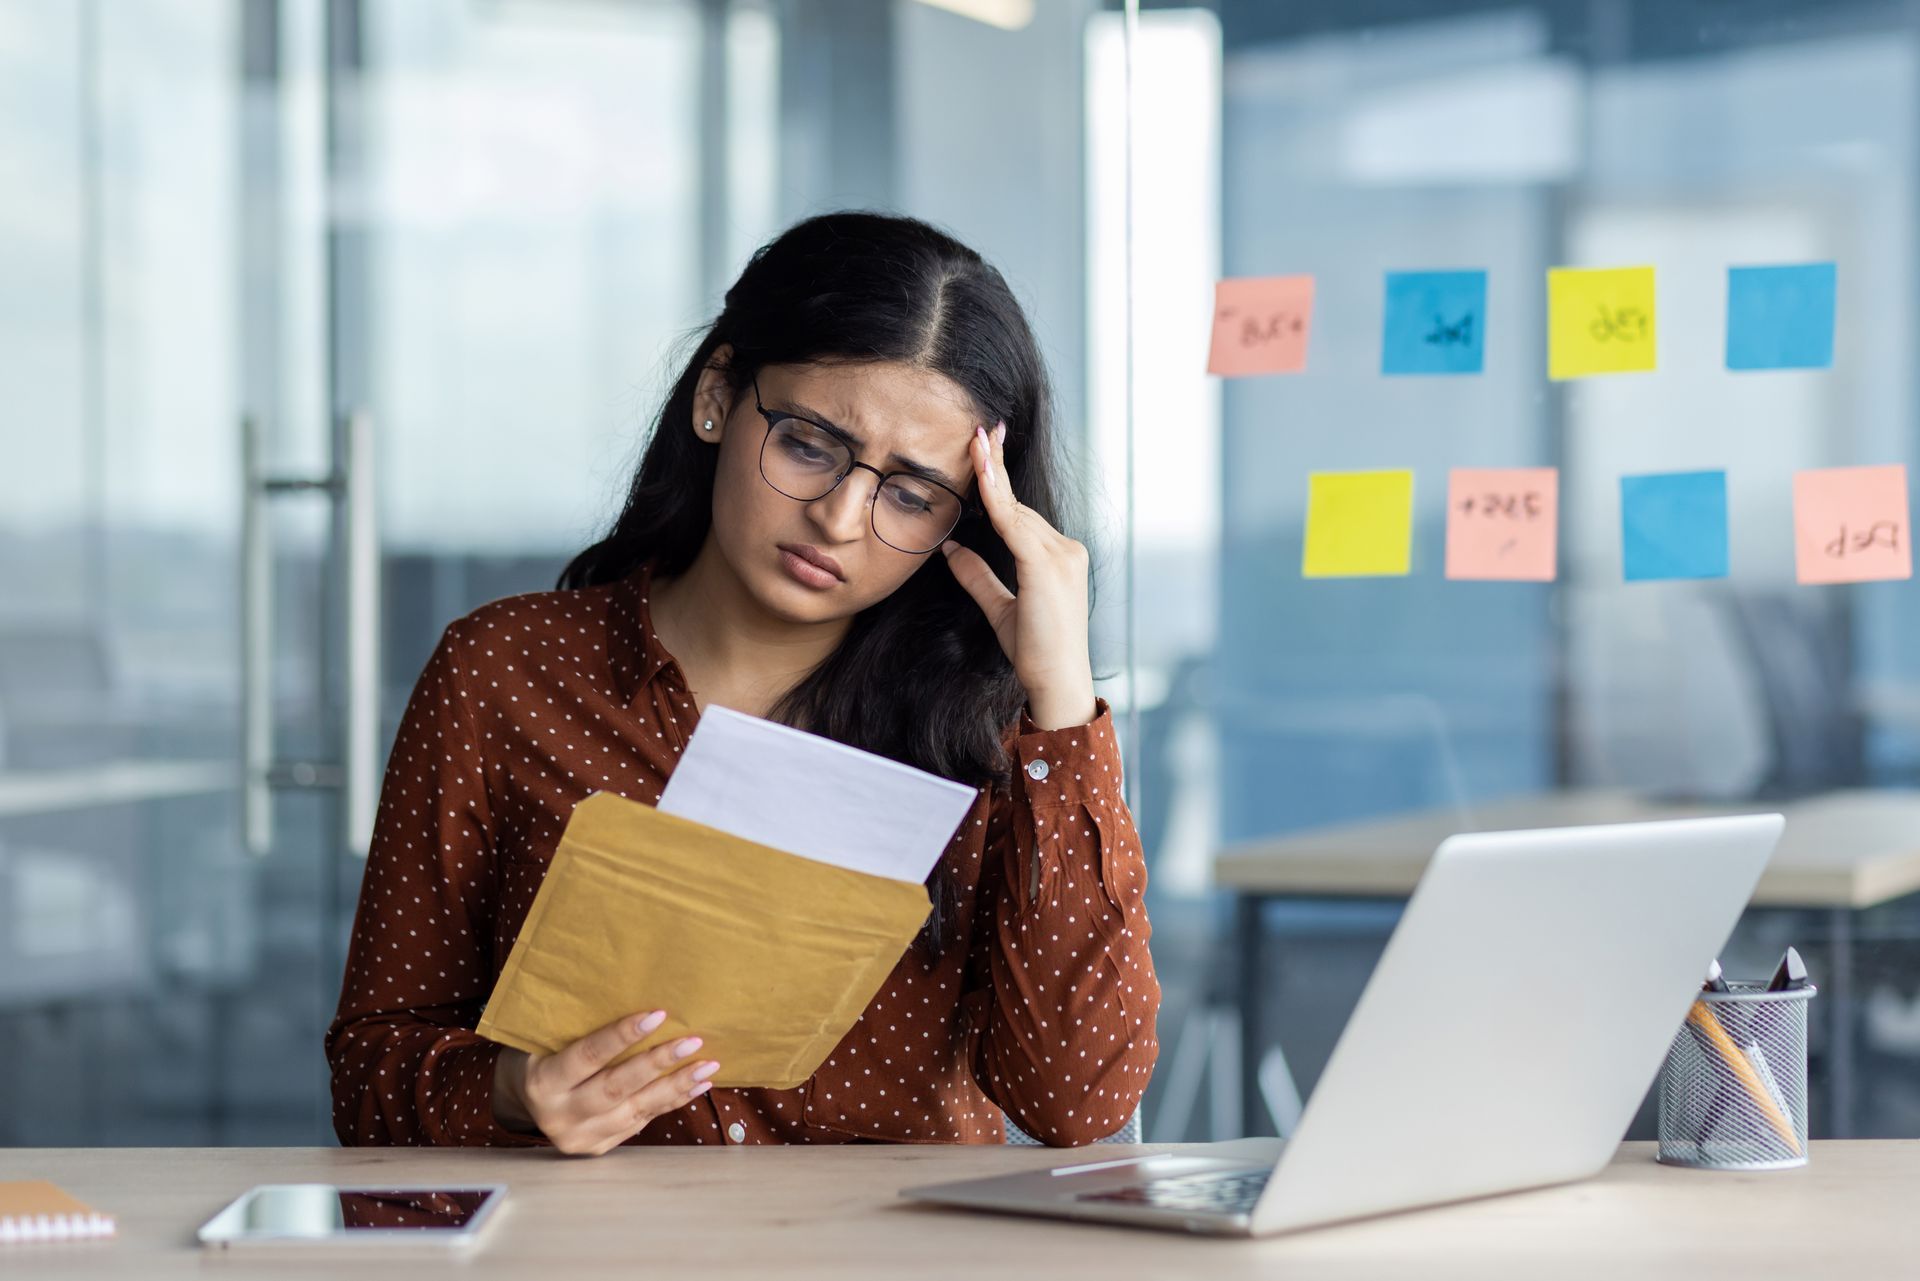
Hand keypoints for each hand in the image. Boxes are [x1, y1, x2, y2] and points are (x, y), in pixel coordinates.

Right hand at [491, 1009, 718, 1155]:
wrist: (523, 1099)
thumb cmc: (543, 1053)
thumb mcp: (547, 1037)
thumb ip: (580, 1025)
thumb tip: (635, 990)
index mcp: (543, 1082)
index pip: (588, 1056)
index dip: (622, 1036)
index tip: (657, 1014)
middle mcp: (559, 1115)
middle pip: (616, 1087)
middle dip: (658, 1063)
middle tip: (693, 1042)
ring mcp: (579, 1137)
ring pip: (635, 1110)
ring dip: (675, 1086)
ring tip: (707, 1065)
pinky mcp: (597, 1148)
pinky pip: (641, 1122)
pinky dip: (671, 1102)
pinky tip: (696, 1085)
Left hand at [941, 422, 1096, 731]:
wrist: (1056, 682)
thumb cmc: (1034, 652)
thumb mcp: (1000, 608)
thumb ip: (977, 575)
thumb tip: (950, 547)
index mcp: (1059, 558)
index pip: (1020, 513)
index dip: (1001, 481)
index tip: (988, 446)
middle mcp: (1067, 550)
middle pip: (1019, 505)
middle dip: (996, 467)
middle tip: (981, 428)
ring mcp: (1062, 555)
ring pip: (1016, 511)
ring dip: (994, 475)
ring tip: (977, 440)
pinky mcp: (1048, 566)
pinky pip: (1014, 524)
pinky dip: (997, 497)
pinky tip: (984, 472)